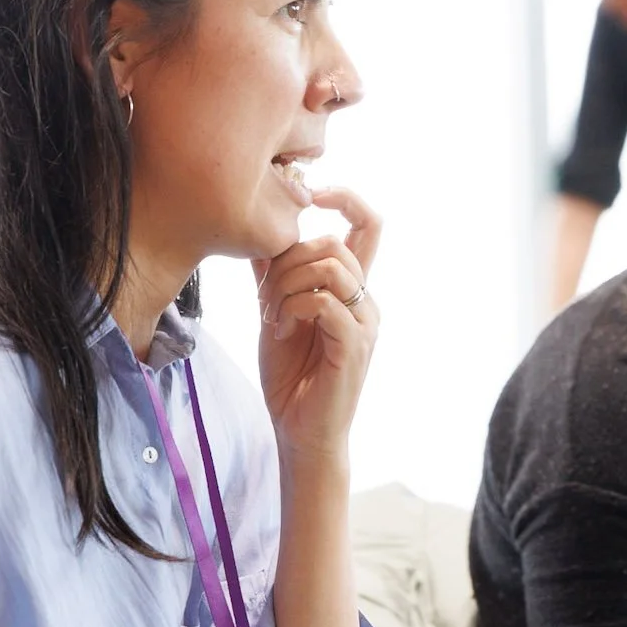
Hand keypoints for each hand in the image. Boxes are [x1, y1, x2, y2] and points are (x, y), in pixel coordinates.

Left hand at [254, 189, 381, 467]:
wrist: (299, 431)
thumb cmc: (292, 377)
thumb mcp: (275, 313)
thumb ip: (274, 276)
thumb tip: (258, 234)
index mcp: (352, 288)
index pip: (368, 224)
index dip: (345, 197)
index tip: (310, 195)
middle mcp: (366, 300)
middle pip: (334, 242)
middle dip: (288, 260)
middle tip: (266, 297)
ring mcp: (365, 322)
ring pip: (329, 267)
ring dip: (287, 286)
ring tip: (273, 316)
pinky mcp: (354, 345)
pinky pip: (324, 302)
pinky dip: (292, 309)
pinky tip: (280, 331)